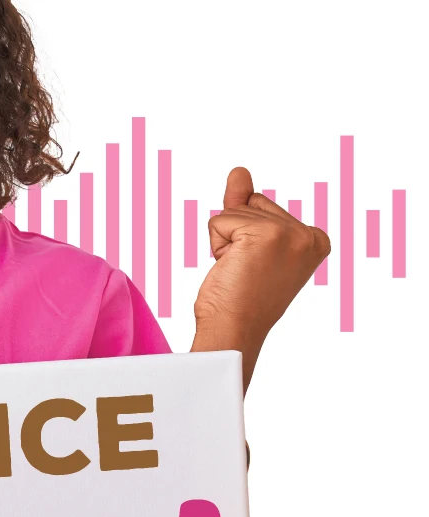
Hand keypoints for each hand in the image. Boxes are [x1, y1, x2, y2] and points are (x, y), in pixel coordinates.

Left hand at [195, 167, 330, 357]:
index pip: (263, 209)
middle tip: (245, 272)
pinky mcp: (263, 233)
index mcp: (315, 239)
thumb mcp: (248, 246)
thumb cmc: (240, 299)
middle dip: (236, 236)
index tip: (257, 270)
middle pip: (251, 205)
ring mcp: (288, 232)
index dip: (247, 238)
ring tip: (239, 273)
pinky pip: (219, 221)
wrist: (233, 331)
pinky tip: (230, 269)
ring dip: (225, 243)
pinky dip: (215, 245)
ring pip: (233, 212)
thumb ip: (246, 204)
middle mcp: (307, 234)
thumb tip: (238, 171)